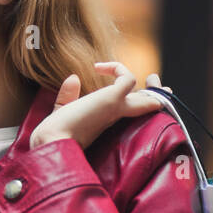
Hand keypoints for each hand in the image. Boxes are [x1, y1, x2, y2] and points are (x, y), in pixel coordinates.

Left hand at [29, 62, 168, 150]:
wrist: (54, 144)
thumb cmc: (55, 134)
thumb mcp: (64, 111)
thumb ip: (68, 96)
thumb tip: (73, 78)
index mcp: (109, 120)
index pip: (131, 111)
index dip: (139, 102)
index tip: (142, 92)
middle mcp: (118, 116)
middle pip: (148, 106)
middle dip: (156, 95)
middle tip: (158, 83)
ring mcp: (118, 108)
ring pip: (148, 96)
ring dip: (152, 85)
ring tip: (149, 76)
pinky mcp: (113, 101)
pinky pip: (128, 79)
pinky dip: (118, 68)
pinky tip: (98, 68)